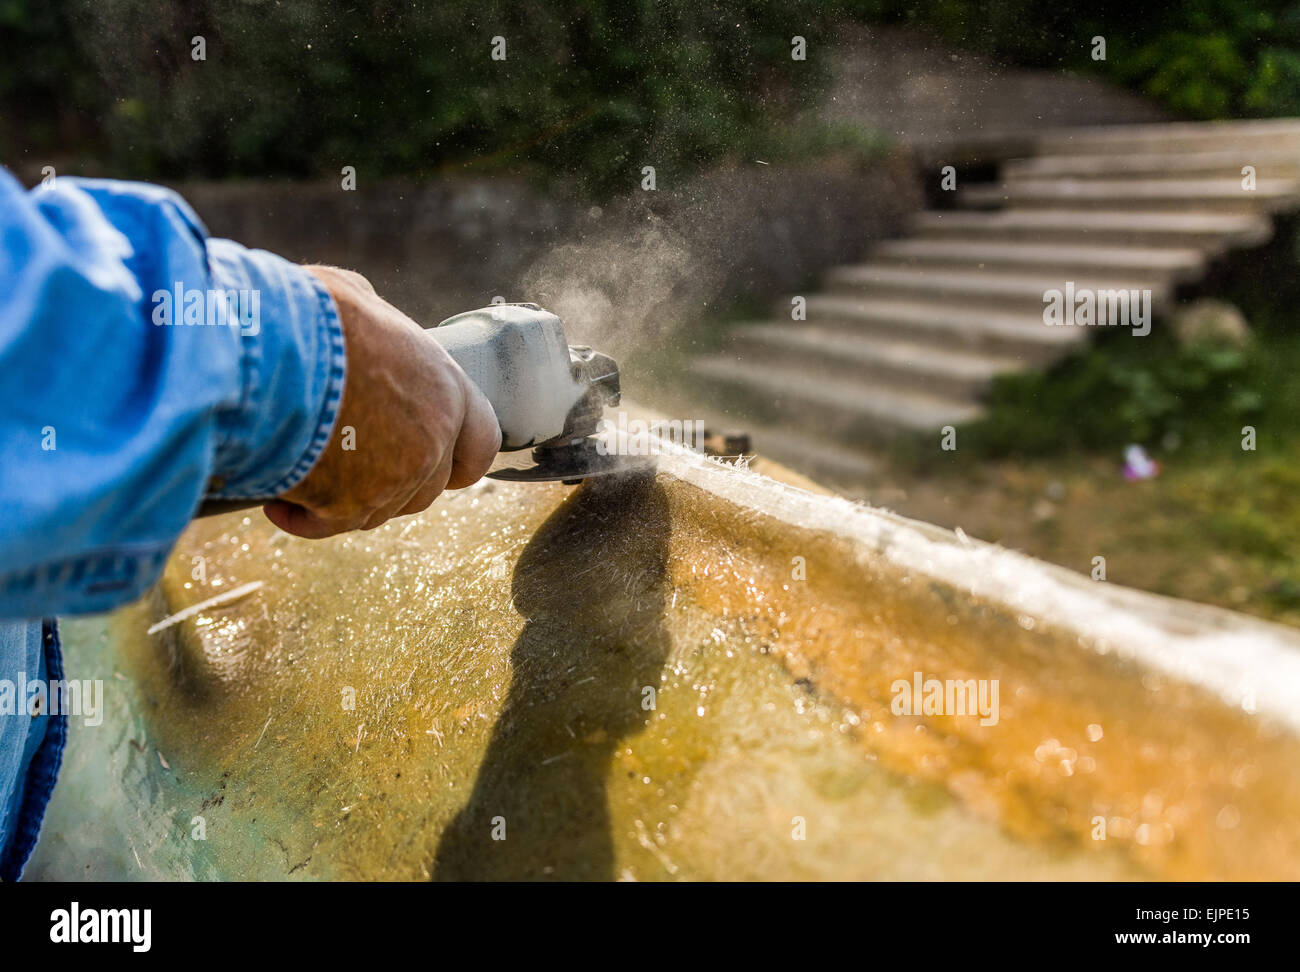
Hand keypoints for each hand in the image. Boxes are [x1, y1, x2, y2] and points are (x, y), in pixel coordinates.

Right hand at [264, 265, 500, 538]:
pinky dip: (303, 518)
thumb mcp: (355, 300)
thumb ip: (376, 333)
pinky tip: (278, 504)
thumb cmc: (305, 315)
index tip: (430, 462)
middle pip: (426, 489)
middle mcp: (432, 437)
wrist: (263, 349)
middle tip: (349, 467)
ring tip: (301, 472)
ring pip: (378, 511)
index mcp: (445, 388)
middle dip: (391, 485)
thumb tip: (365, 331)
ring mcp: (396, 475)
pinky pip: (329, 524)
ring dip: (344, 500)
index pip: (481, 445)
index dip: (457, 461)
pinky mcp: (351, 504)